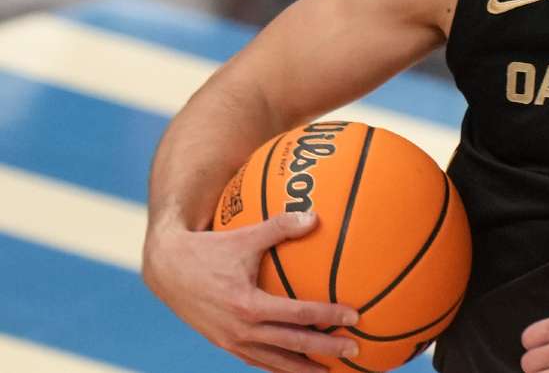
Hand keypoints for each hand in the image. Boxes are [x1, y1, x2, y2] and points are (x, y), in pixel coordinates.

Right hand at [142, 211, 359, 372]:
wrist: (166, 269)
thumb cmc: (208, 249)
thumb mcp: (244, 236)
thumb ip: (280, 227)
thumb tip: (315, 218)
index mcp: (248, 305)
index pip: (298, 314)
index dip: (328, 317)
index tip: (355, 318)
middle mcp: (240, 329)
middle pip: (292, 345)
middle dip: (326, 350)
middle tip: (356, 351)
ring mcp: (231, 340)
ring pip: (275, 361)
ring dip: (303, 368)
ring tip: (330, 371)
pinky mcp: (223, 344)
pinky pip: (256, 361)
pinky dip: (278, 367)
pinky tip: (295, 368)